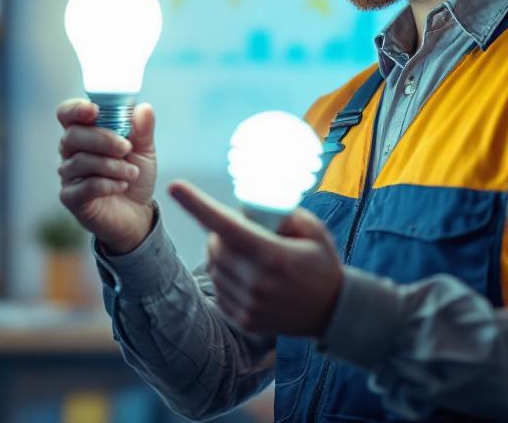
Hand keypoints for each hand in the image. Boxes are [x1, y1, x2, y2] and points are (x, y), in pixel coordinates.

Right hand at [56, 99, 157, 254]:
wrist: (137, 212)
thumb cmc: (134, 175)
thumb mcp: (145, 150)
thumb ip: (143, 129)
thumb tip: (144, 108)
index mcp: (85, 132)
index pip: (67, 114)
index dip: (76, 109)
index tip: (94, 110)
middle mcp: (71, 151)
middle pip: (72, 135)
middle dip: (103, 139)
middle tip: (127, 148)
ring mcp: (69, 175)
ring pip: (81, 161)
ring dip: (112, 166)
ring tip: (132, 172)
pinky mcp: (71, 197)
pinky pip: (85, 186)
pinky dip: (108, 184)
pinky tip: (122, 185)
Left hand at [169, 180, 342, 336]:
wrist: (332, 312)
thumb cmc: (321, 264)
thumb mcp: (313, 231)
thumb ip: (284, 213)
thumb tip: (251, 206)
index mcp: (273, 255)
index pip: (226, 225)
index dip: (197, 205)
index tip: (175, 186)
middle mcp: (257, 282)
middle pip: (215, 245)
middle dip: (220, 232)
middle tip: (243, 232)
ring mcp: (248, 304)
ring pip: (214, 267)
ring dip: (224, 255)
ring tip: (252, 258)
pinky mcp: (243, 320)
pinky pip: (219, 289)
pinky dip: (228, 278)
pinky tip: (251, 279)